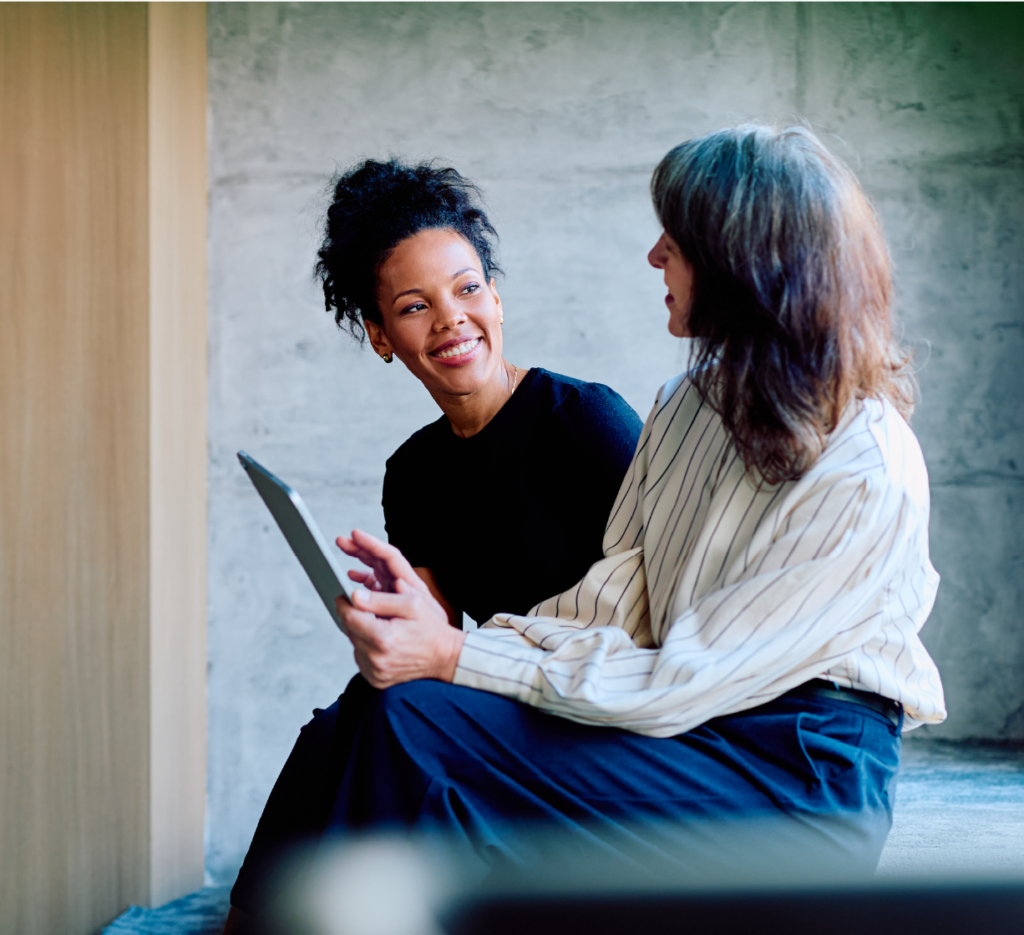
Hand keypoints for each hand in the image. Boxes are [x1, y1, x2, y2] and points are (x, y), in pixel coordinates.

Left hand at [334, 530, 464, 687]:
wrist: (444, 657)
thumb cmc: (431, 630)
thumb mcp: (411, 604)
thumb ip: (380, 599)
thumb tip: (355, 596)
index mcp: (383, 638)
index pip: (349, 618)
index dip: (344, 604)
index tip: (343, 597)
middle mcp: (376, 659)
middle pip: (349, 631)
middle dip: (355, 618)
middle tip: (367, 609)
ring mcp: (376, 672)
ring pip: (354, 645)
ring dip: (361, 634)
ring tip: (381, 628)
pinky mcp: (376, 680)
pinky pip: (361, 659)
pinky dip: (367, 649)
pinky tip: (383, 643)